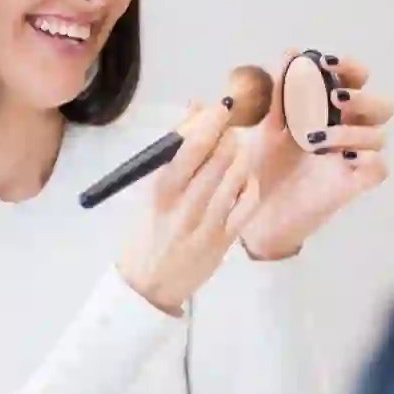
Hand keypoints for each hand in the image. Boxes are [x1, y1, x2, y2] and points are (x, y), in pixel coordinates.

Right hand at [116, 100, 263, 314]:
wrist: (148, 286)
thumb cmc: (144, 234)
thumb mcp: (148, 193)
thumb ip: (171, 155)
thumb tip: (195, 110)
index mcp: (161, 191)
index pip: (191, 146)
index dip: (211, 120)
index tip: (219, 107)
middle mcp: (186, 205)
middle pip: (220, 156)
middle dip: (229, 135)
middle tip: (228, 132)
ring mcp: (209, 224)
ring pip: (238, 175)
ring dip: (241, 155)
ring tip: (235, 152)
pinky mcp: (225, 239)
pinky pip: (248, 203)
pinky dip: (249, 184)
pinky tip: (242, 180)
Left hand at [238, 48, 393, 259]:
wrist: (255, 213)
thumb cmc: (263, 167)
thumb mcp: (266, 126)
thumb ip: (278, 92)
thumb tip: (291, 51)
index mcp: (329, 111)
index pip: (357, 80)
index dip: (351, 67)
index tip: (327, 63)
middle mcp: (347, 132)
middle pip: (381, 106)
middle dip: (361, 97)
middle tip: (334, 99)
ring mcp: (352, 159)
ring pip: (379, 135)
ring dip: (350, 130)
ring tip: (315, 139)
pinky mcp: (354, 185)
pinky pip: (379, 167)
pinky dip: (366, 159)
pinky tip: (340, 158)